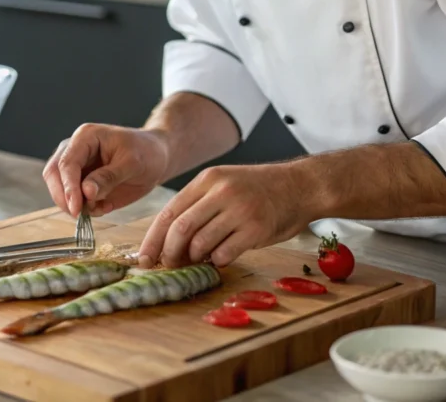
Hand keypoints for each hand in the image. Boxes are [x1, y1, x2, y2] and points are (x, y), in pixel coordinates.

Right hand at [42, 123, 169, 216]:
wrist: (156, 158)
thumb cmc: (146, 152)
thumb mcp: (132, 163)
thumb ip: (108, 177)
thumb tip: (85, 192)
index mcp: (86, 137)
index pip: (67, 163)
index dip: (68, 187)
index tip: (76, 208)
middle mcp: (75, 150)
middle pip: (53, 175)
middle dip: (64, 197)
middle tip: (81, 214)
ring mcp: (76, 167)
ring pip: (59, 189)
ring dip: (74, 205)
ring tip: (101, 207)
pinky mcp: (81, 183)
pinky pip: (74, 200)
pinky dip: (85, 209)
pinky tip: (105, 206)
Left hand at [137, 162, 313, 268]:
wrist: (301, 186)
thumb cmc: (259, 190)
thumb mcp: (224, 184)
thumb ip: (199, 205)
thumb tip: (168, 240)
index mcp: (208, 180)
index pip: (170, 212)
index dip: (153, 238)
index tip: (145, 258)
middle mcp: (222, 192)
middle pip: (181, 229)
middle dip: (169, 253)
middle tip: (169, 265)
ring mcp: (240, 210)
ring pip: (201, 243)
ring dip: (195, 259)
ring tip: (200, 259)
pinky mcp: (257, 229)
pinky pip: (225, 253)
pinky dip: (217, 261)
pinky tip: (222, 257)